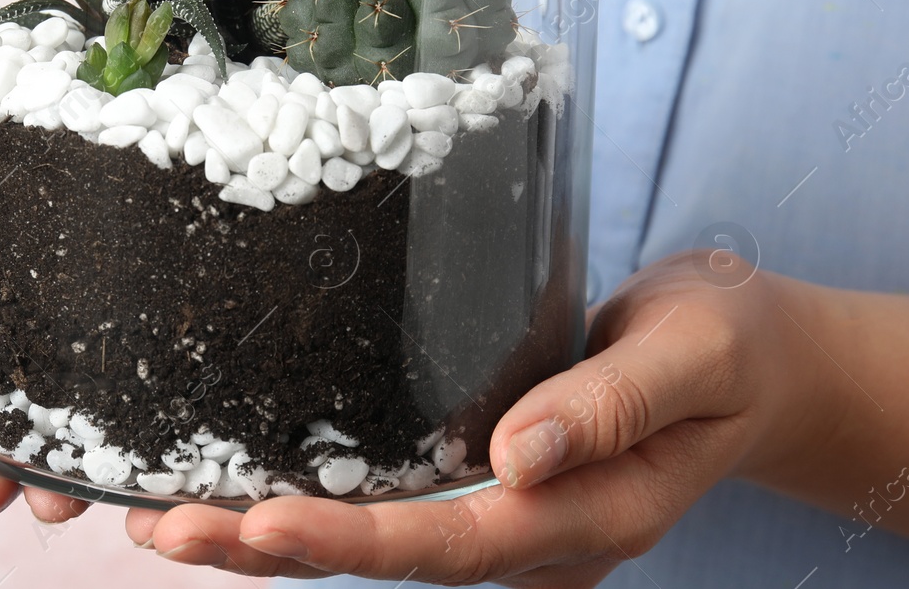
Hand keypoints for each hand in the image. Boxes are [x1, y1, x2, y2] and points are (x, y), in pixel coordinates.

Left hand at [124, 250, 813, 585]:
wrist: (747, 362)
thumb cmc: (724, 351)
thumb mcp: (692, 358)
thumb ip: (611, 406)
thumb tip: (516, 455)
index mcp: (585, 516)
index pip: (454, 542)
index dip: (352, 540)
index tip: (258, 524)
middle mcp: (530, 533)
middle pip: (387, 557)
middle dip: (268, 548)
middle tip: (162, 528)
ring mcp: (503, 515)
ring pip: (371, 540)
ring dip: (264, 537)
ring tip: (161, 520)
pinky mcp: (480, 480)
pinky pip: (384, 503)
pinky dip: (304, 502)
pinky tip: (233, 486)